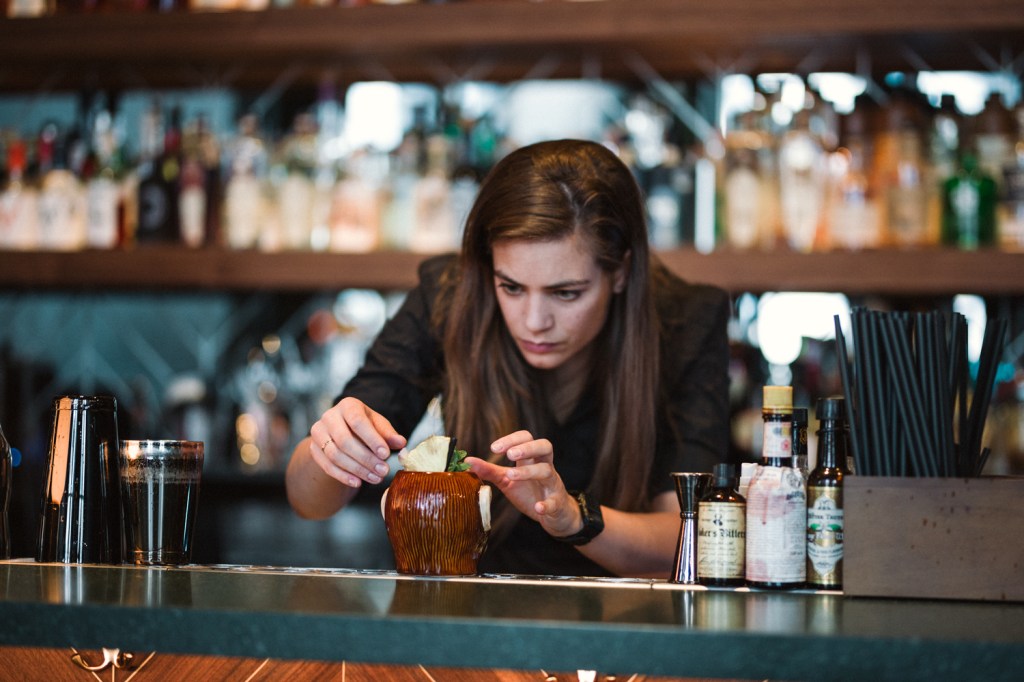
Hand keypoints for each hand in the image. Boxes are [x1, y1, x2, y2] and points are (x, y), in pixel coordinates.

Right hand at [309, 397, 405, 487]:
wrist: (341, 432)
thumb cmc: (365, 427)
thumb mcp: (379, 426)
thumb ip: (389, 435)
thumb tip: (401, 443)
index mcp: (348, 405)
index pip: (358, 421)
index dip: (372, 439)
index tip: (386, 454)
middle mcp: (329, 416)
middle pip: (344, 440)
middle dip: (366, 458)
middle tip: (383, 471)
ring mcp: (318, 432)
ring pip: (335, 455)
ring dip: (357, 469)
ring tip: (375, 478)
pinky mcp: (314, 449)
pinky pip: (327, 466)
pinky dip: (343, 476)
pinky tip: (358, 483)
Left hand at [466, 430, 581, 537]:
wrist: (554, 514)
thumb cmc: (530, 492)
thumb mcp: (507, 480)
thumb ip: (489, 471)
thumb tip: (467, 461)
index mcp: (532, 459)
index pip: (527, 438)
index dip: (512, 439)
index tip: (494, 448)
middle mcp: (545, 467)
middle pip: (544, 446)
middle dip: (527, 448)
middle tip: (509, 455)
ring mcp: (553, 484)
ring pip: (547, 471)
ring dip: (529, 472)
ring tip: (511, 475)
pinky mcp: (557, 503)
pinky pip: (555, 502)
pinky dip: (547, 504)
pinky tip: (538, 507)